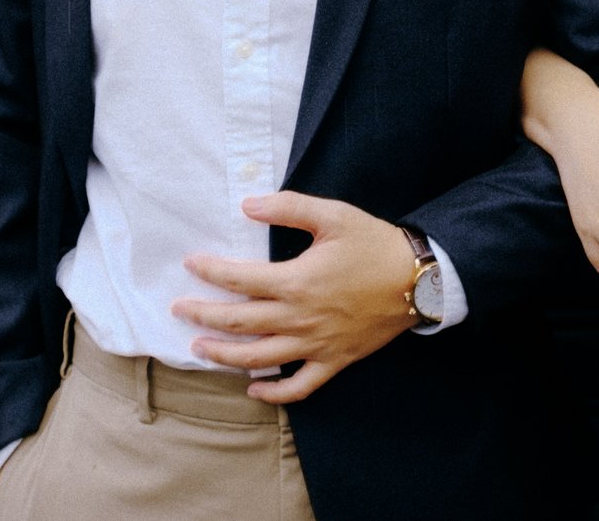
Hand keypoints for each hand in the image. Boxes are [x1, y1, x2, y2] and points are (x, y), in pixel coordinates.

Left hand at [173, 192, 418, 403]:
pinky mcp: (334, 361)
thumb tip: (247, 205)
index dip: (210, 271)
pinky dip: (274, 394)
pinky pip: (300, 386)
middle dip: (204, 315)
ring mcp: (315, 344)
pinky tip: (254, 390)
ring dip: (225, 355)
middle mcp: (299, 318)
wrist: (419, 279)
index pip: (240, 279)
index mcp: (296, 281)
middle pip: (240, 322)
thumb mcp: (333, 215)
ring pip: (259, 359)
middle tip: (178, 309)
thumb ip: (288, 207)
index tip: (191, 264)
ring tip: (200, 347)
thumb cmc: (374, 244)